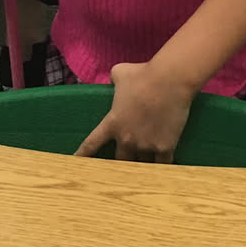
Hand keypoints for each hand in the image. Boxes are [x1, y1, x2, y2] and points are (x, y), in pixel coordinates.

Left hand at [76, 61, 194, 163]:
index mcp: (112, 123)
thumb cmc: (143, 74)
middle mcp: (126, 139)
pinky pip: (161, 165)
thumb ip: (113, 79)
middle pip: (119, 161)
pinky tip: (163, 174)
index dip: (83, 155)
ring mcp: (146, 145)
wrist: (169, 80)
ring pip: (140, 165)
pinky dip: (162, 167)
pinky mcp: (165, 147)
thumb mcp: (120, 72)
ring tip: (143, 173)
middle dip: (121, 162)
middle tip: (123, 165)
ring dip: (141, 166)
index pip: (91, 144)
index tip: (76, 163)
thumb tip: (113, 78)